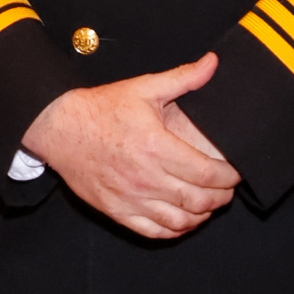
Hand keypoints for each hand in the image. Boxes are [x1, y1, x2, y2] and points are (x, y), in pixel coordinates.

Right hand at [20, 52, 240, 239]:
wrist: (59, 128)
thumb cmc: (101, 109)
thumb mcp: (144, 88)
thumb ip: (183, 78)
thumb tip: (212, 62)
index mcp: (157, 148)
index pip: (208, 174)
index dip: (229, 178)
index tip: (235, 173)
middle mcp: (146, 178)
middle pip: (199, 200)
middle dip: (221, 198)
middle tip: (226, 190)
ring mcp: (130, 198)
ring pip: (180, 221)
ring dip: (201, 215)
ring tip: (208, 204)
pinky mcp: (116, 210)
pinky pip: (154, 231)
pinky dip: (175, 230)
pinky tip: (182, 219)